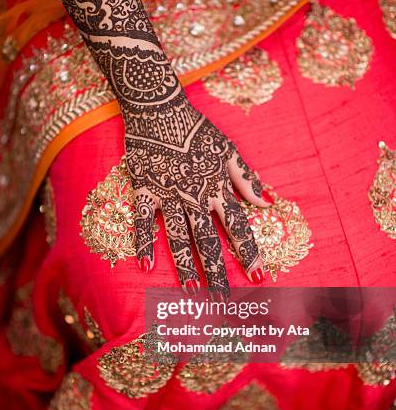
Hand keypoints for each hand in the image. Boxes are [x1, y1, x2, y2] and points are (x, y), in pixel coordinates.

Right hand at [125, 102, 271, 295]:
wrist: (158, 109)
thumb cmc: (196, 129)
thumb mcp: (227, 149)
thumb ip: (245, 178)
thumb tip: (267, 201)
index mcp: (217, 188)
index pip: (238, 227)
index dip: (249, 253)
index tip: (259, 277)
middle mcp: (195, 197)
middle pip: (209, 241)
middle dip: (218, 271)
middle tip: (224, 300)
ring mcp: (168, 196)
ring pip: (179, 237)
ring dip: (186, 266)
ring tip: (193, 291)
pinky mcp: (144, 191)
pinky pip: (143, 221)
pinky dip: (144, 243)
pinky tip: (146, 266)